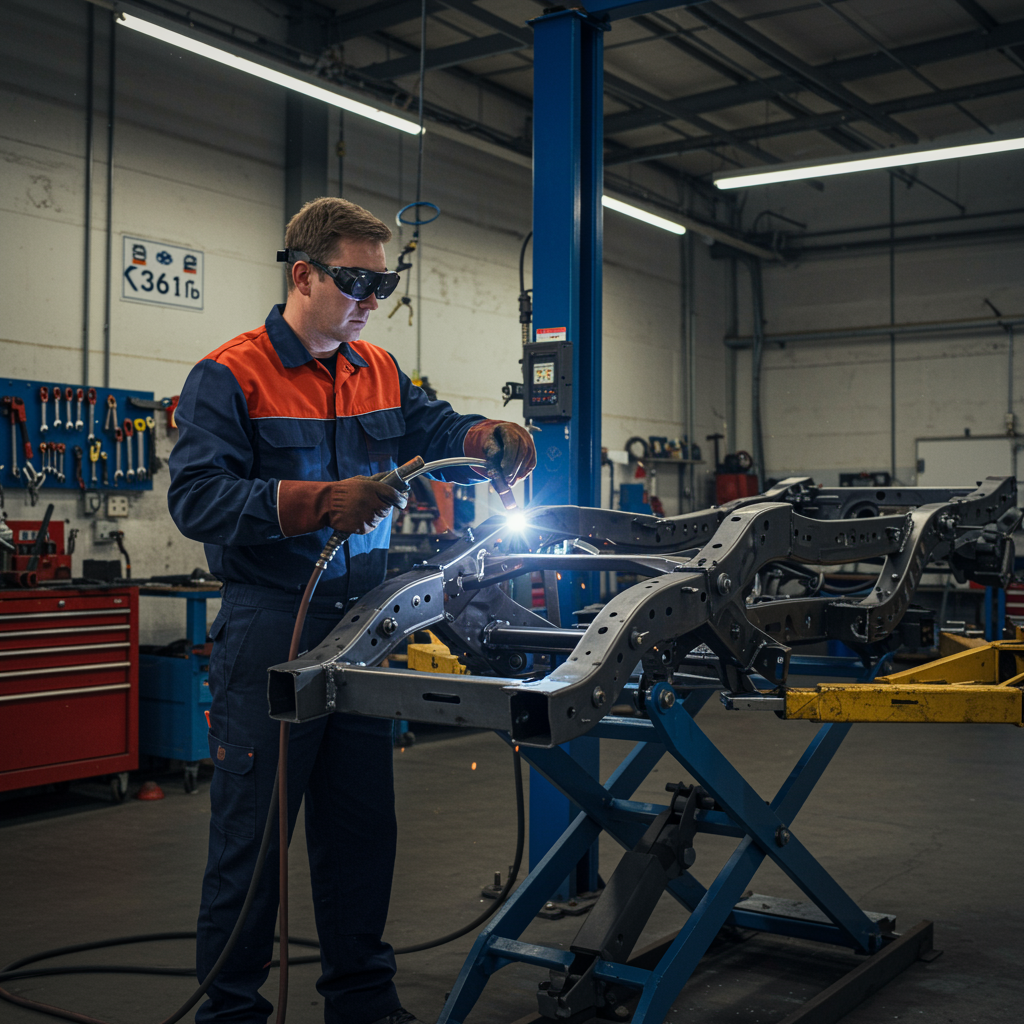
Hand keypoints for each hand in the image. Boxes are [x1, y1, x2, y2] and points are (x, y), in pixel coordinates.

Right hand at [278, 477, 406, 536]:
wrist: (326, 503)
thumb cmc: (343, 490)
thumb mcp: (361, 481)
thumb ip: (377, 481)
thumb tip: (391, 478)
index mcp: (374, 489)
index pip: (395, 496)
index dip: (401, 499)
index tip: (403, 500)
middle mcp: (373, 503)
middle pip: (387, 509)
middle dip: (384, 507)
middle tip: (375, 503)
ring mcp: (368, 517)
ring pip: (379, 519)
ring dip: (375, 515)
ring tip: (362, 509)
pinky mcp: (363, 528)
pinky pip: (371, 526)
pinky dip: (367, 523)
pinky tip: (358, 516)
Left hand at [464, 420, 536, 483]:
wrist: (500, 435)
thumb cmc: (492, 441)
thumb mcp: (487, 445)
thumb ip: (491, 455)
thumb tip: (496, 472)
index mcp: (508, 428)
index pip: (512, 442)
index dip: (509, 457)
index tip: (503, 471)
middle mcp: (522, 433)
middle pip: (523, 450)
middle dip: (515, 467)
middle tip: (507, 480)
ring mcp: (529, 440)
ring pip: (529, 457)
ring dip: (520, 472)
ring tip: (511, 482)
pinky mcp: (532, 449)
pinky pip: (532, 462)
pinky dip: (525, 472)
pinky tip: (517, 478)